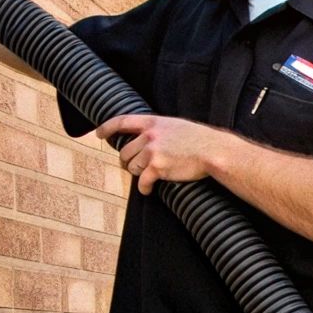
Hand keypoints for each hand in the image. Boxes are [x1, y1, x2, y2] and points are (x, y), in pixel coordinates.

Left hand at [94, 114, 224, 194]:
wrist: (213, 151)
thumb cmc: (200, 140)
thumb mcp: (177, 126)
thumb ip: (160, 131)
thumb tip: (147, 140)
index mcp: (154, 122)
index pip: (122, 121)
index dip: (107, 127)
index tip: (98, 134)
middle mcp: (150, 136)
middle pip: (125, 151)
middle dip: (128, 162)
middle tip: (134, 168)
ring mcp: (152, 151)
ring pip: (132, 167)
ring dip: (139, 174)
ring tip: (149, 178)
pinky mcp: (157, 168)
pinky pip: (142, 182)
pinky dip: (144, 189)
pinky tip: (149, 190)